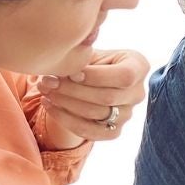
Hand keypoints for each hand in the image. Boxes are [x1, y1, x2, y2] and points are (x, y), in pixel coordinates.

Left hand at [33, 50, 147, 147]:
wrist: (89, 80)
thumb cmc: (91, 61)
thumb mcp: (91, 53)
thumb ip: (82, 59)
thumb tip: (68, 71)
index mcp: (139, 66)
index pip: (124, 76)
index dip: (96, 76)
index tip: (71, 72)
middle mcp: (138, 93)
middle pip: (107, 97)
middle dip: (73, 90)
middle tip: (47, 81)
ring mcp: (128, 115)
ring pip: (96, 114)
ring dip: (65, 103)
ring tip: (45, 90)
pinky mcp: (114, 131)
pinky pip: (89, 132)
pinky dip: (65, 119)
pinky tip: (48, 105)